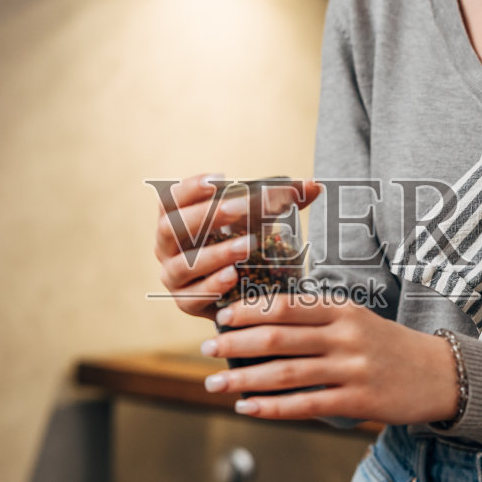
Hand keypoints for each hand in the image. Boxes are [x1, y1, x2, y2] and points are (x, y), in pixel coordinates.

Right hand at [154, 174, 321, 320]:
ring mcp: (174, 277)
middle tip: (240, 208)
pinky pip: (193, 295)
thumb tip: (315, 185)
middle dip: (206, 216)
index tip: (220, 179)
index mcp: (176, 219)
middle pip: (172, 227)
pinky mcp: (186, 302)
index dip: (190, 187)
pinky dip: (212, 285)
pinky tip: (232, 276)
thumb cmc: (244, 244)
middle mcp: (167, 247)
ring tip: (248, 245)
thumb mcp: (260, 219)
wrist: (242, 290)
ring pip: (182, 264)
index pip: (170, 198)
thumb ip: (283, 202)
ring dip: (214, 253)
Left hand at [200, 293, 460, 424]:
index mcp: (343, 309)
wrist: (441, 374)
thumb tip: (263, 326)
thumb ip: (318, 320)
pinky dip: (273, 407)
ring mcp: (353, 369)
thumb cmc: (390, 346)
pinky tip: (248, 408)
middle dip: (236, 344)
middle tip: (206, 348)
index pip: (287, 305)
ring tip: (215, 384)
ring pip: (287, 373)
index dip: (249, 311)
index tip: (221, 317)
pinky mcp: (359, 401)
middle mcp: (346, 336)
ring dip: (245, 380)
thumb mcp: (358, 320)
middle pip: (279, 338)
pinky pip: (306, 405)